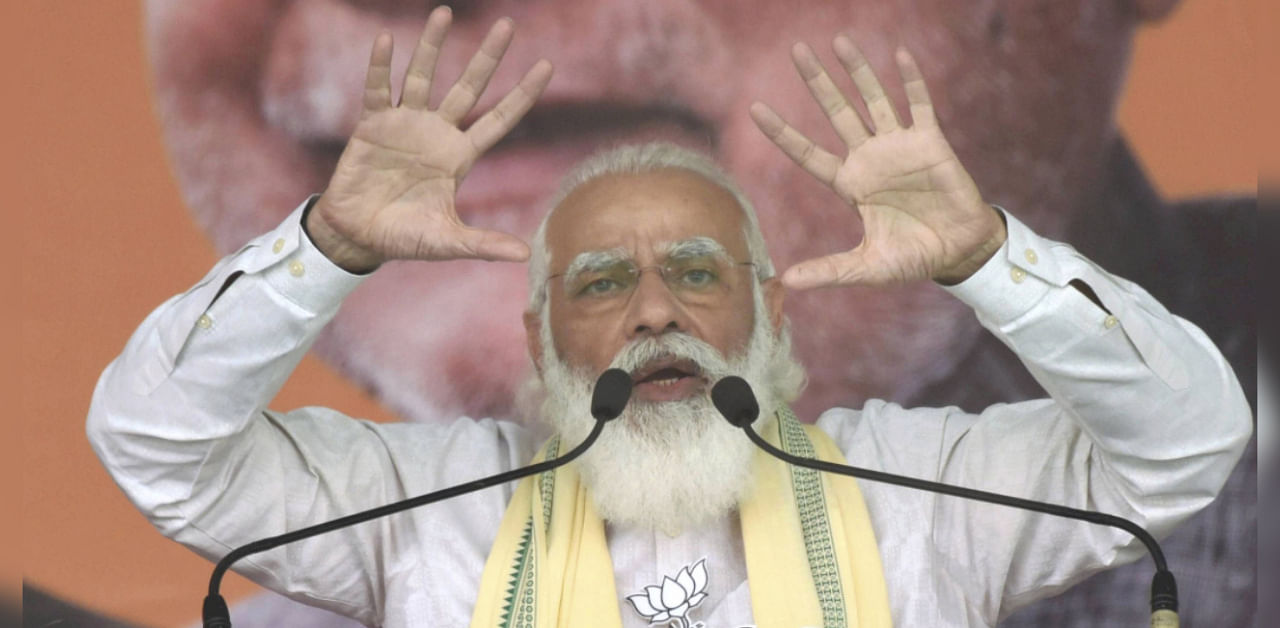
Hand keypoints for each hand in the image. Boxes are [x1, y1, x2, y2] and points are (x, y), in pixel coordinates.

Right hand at [308, 7, 552, 272]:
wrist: (357, 237)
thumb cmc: (404, 238)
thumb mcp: (448, 241)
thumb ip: (483, 244)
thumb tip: (525, 256)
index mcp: (460, 156)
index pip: (499, 119)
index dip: (522, 94)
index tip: (547, 65)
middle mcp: (437, 133)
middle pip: (469, 88)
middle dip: (488, 58)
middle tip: (508, 24)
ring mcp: (405, 124)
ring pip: (423, 77)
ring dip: (432, 46)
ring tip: (444, 12)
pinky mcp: (373, 125)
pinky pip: (378, 89)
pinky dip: (381, 66)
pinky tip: (386, 40)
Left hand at [751, 36, 1005, 287]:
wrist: (959, 251)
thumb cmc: (913, 259)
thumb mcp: (867, 267)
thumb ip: (830, 270)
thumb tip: (786, 282)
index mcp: (850, 184)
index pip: (807, 152)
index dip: (783, 132)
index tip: (755, 109)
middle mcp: (870, 158)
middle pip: (837, 112)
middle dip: (817, 82)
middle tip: (796, 50)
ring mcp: (899, 146)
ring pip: (873, 99)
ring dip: (858, 71)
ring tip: (839, 41)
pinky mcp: (930, 142)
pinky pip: (918, 104)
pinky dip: (910, 80)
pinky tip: (899, 55)